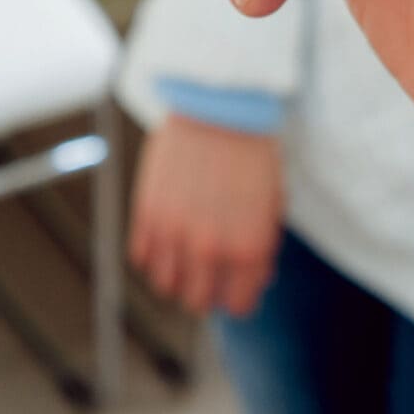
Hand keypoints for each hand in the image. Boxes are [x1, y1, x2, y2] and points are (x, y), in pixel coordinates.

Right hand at [128, 115, 284, 315]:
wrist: (220, 107)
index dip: (238, 297)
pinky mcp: (148, 212)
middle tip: (208, 273)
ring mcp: (175, 232)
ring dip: (176, 278)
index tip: (235, 284)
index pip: (238, 305)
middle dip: (206, 292)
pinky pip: (142, 257)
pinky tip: (165, 240)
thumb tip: (255, 279)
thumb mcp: (272, 204)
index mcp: (248, 249)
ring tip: (183, 258)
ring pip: (166, 286)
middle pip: (198, 302)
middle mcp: (210, 248)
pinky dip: (152, 255)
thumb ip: (262, 247)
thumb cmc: (252, 152)